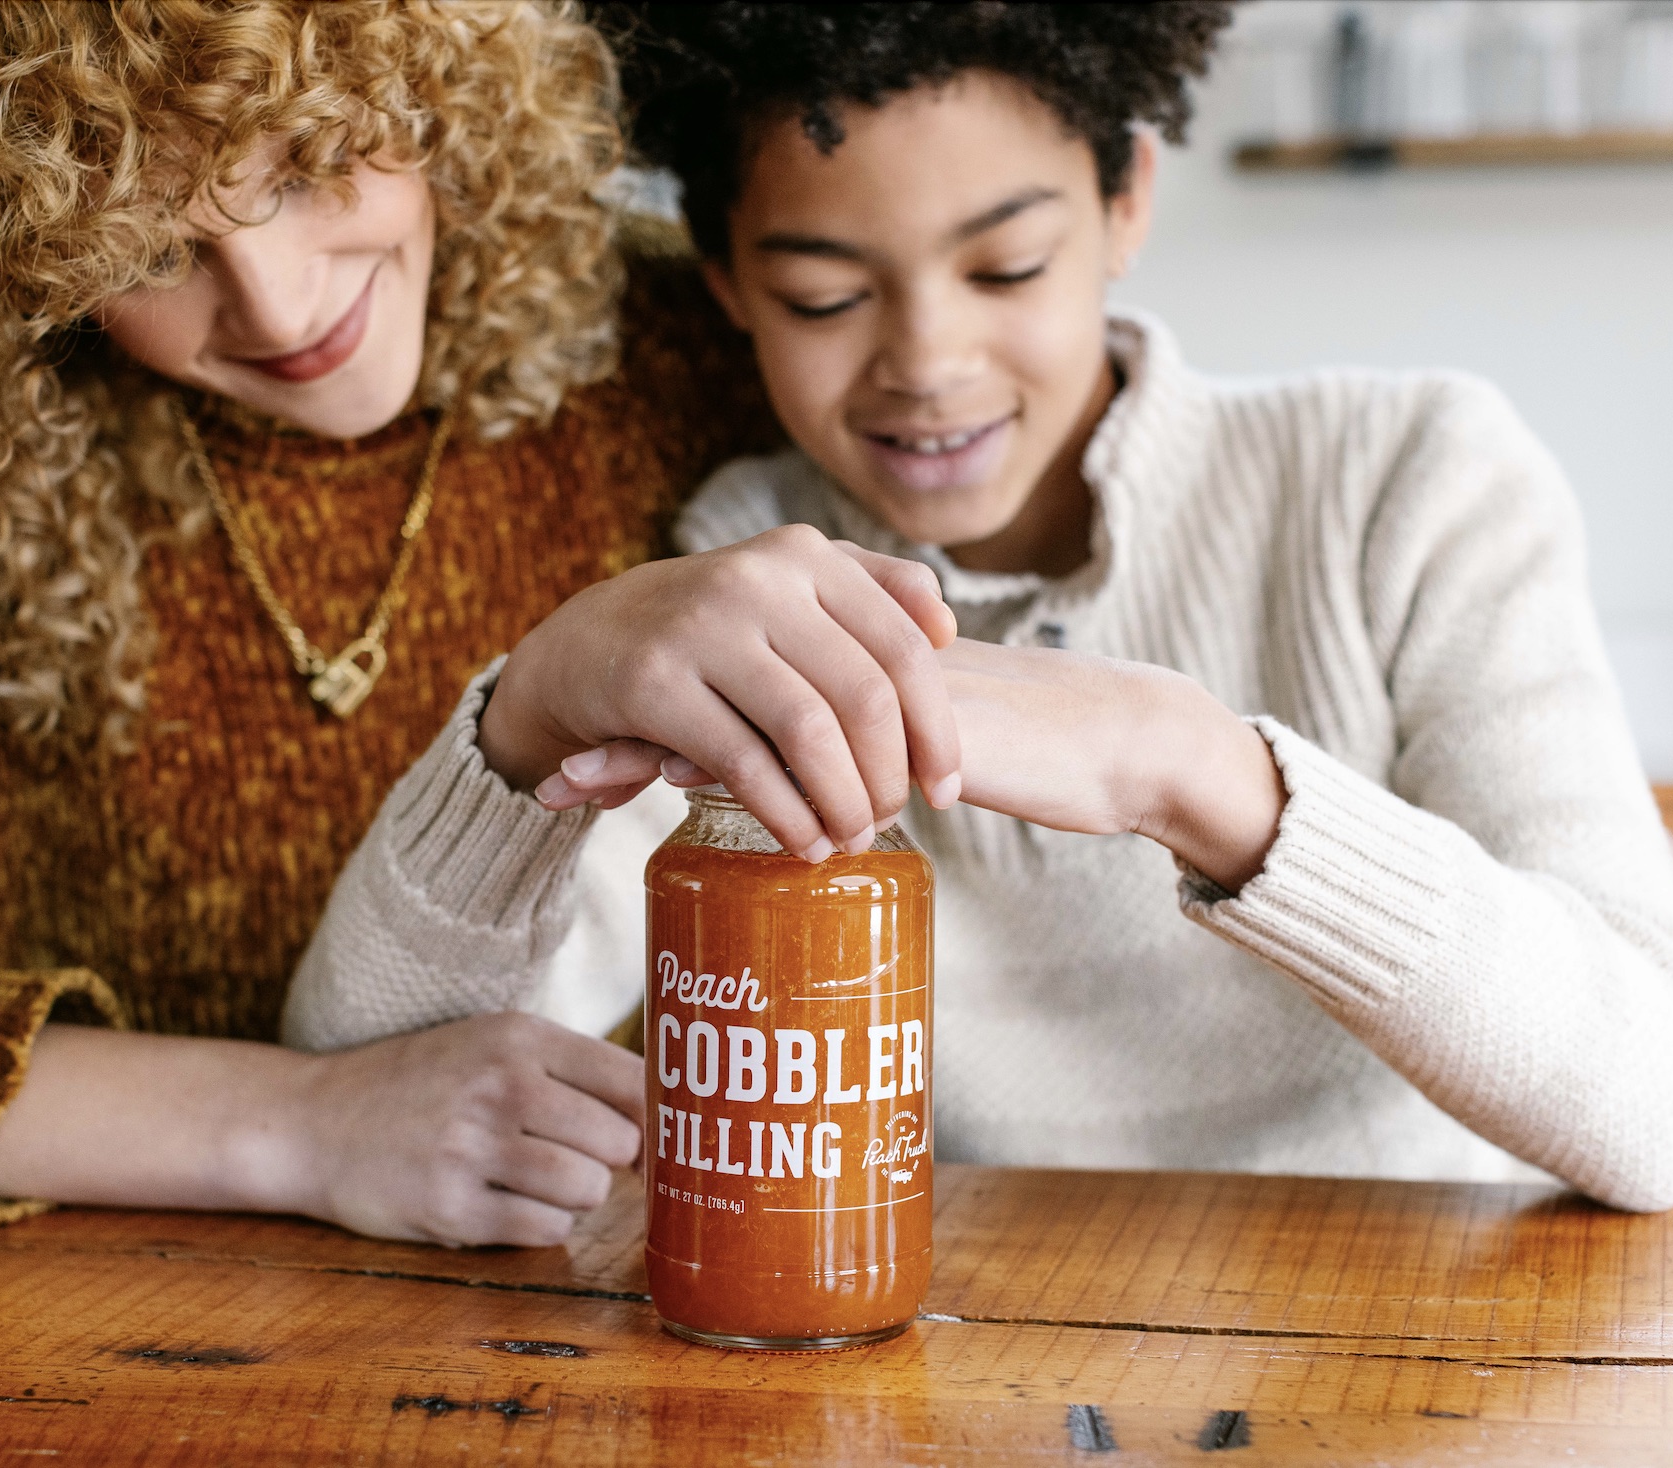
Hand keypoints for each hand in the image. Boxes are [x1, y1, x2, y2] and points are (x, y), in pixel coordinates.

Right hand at [291, 1012, 644, 1247]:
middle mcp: (500, 1086)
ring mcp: (473, 1148)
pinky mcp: (451, 1208)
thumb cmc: (420, 1082)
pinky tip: (503, 1202)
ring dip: (573, 1196)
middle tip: (570, 1156)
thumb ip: (571, 1070)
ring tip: (531, 1178)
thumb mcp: (490, 1043)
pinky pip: (545, 1230)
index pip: (634, 1080)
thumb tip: (665, 1122)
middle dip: (608, 1160)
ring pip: (589, 1191)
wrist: (314, 1121)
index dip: (655, 1117)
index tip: (648, 1135)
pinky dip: (538, 1225)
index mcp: (519, 1037)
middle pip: (620, 1143)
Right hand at [479, 526, 963, 860]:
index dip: (937, 728)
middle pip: (863, 696)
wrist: (589, 639)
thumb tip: (947, 626)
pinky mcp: (653, 681)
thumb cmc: (715, 627)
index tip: (947, 790)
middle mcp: (757, 579)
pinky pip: (742, 763)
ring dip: (840, 801)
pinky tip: (802, 841)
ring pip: (807, 731)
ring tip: (850, 838)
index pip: (903, 648)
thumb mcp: (788, 584)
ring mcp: (702, 627)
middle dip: (888, 775)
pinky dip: (785, 813)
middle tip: (890, 821)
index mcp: (804, 556)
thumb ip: (873, 588)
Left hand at [544, 637, 1284, 887]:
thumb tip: (788, 785)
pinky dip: (737, 756)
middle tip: (556, 776)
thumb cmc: (1018, 752)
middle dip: (629, 727)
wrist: (1115, 743)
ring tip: (582, 783)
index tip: (581, 754)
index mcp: (839, 660)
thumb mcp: (917, 747)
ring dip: (655, 745)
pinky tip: (684, 776)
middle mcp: (846, 656)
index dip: (653, 709)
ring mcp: (873, 680)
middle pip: (710, 683)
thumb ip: (853, 748)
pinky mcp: (905, 715)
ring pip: (739, 707)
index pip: (725, 674)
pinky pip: (805, 735)